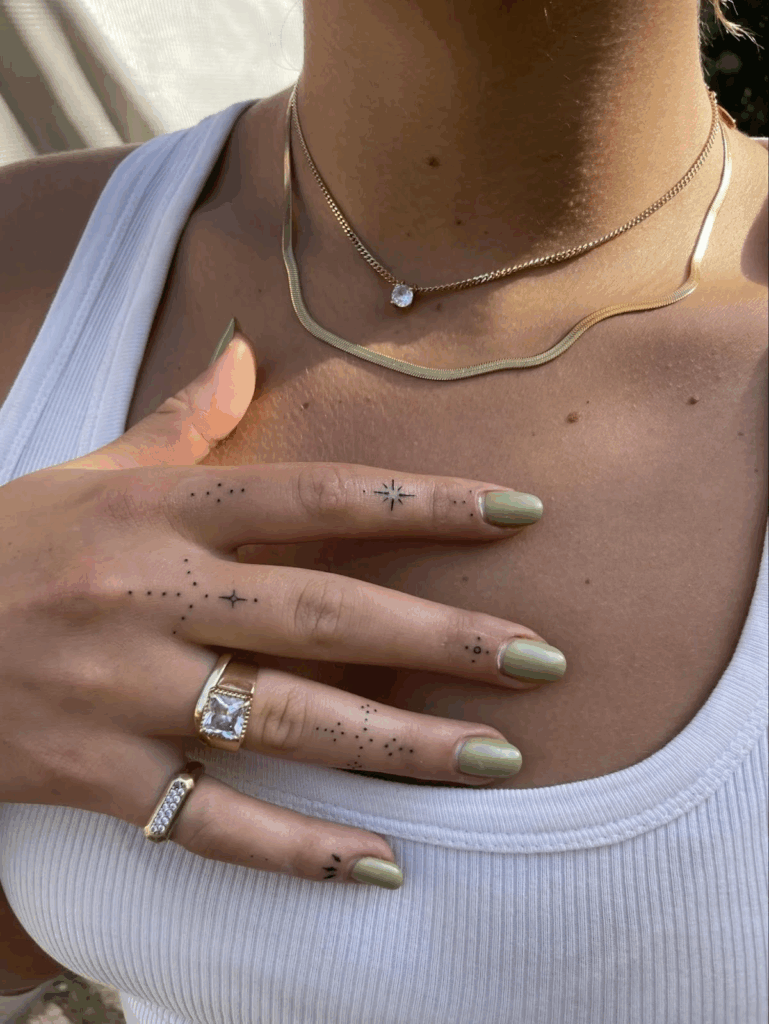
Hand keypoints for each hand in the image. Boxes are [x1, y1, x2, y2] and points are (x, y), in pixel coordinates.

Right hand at [0, 327, 563, 888]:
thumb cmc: (7, 545)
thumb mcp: (89, 473)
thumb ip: (178, 423)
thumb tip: (242, 352)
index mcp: (159, 511)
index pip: (319, 498)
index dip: (424, 504)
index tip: (519, 514)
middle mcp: (150, 596)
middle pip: (324, 614)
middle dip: (442, 640)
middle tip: (542, 659)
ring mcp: (124, 693)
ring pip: (284, 720)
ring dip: (399, 745)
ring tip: (497, 759)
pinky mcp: (98, 776)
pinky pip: (213, 821)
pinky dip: (298, 849)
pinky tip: (383, 865)